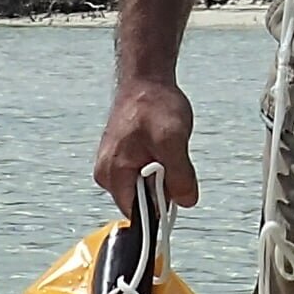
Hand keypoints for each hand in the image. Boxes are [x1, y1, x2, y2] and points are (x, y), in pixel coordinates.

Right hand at [94, 78, 200, 211]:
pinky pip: (143, 174)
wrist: (146, 80)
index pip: (137, 214)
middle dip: (162, 188)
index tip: (175, 194)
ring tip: (165, 148)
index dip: (159, 210)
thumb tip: (186, 201)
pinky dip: (158, 165)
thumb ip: (180, 175)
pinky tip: (161, 146)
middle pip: (142, 201)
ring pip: (145, 187)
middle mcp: (107, 174)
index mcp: (113, 174)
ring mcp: (113, 165)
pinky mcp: (121, 158)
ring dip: (161, 175)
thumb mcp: (173, 141)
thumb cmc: (153, 104)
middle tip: (171, 160)